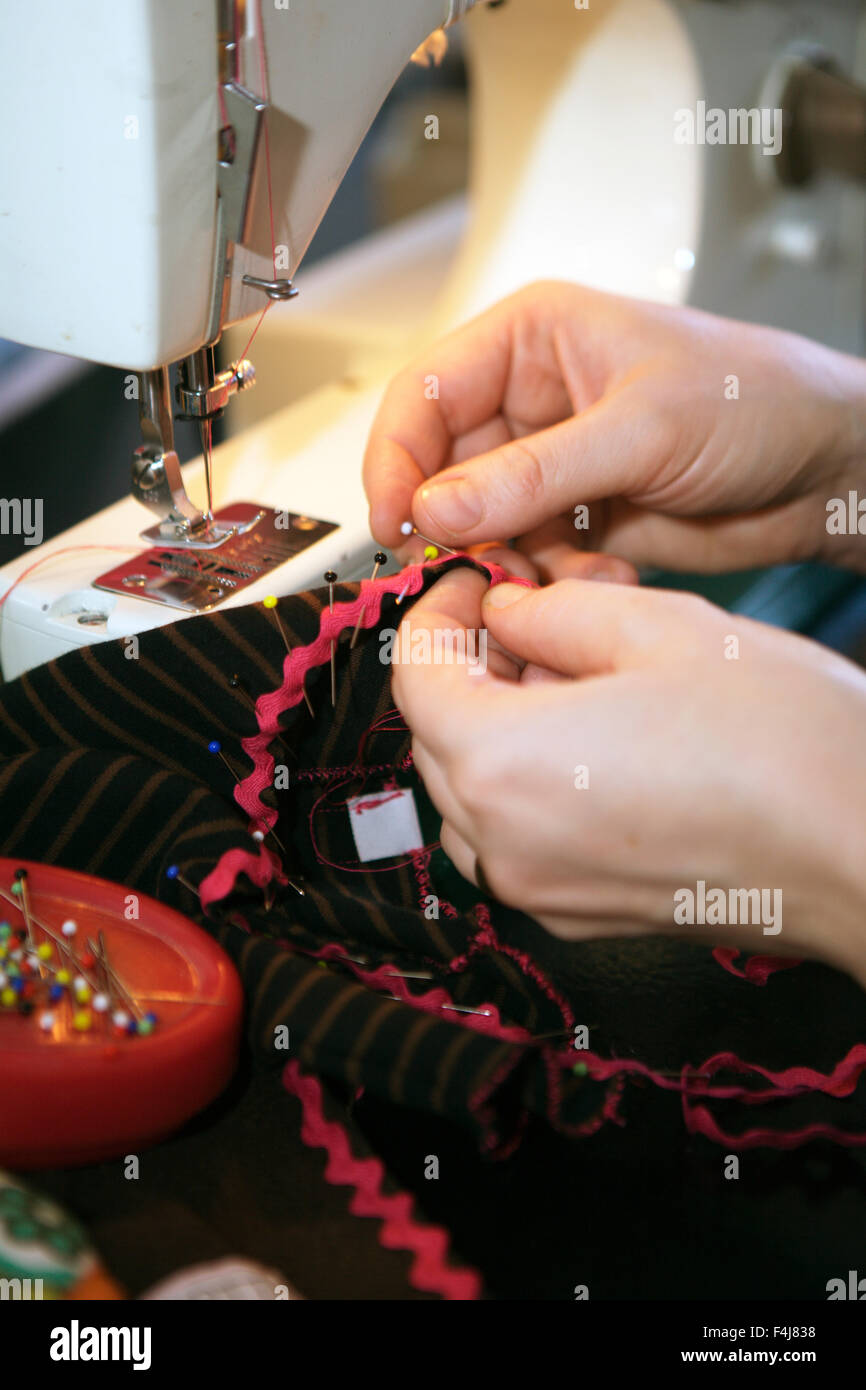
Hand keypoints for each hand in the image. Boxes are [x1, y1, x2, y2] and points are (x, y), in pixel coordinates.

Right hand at [364, 281, 865, 578]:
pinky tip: (603, 573)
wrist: (826, 468)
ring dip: (510, 560)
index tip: (395, 522)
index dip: (397, 458)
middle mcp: (530, 398)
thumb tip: (436, 507)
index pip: (424, 394)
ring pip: (483, 524)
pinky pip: (528, 558)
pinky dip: (550, 580)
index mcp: (532, 338)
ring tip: (558, 573)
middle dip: (457, 524)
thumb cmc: (757, 400)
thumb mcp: (641, 429)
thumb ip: (532, 474)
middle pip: (443, 468)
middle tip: (472, 568)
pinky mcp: (576, 517)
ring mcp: (551, 463)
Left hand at [392, 568, 865, 985]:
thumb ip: (553, 612)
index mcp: (503, 763)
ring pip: (469, 790)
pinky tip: (595, 743)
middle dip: (468, 667)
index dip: (437, 612)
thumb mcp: (658, 628)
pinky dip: (527, 784)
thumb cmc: (782, 744)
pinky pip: (515, 838)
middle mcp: (504, 844)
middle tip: (527, 619)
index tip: (472, 583)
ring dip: (494, 726)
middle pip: (434, 735)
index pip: (414, 673)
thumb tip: (505, 611)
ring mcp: (541, 890)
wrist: (863, 850)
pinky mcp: (581, 914)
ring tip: (570, 679)